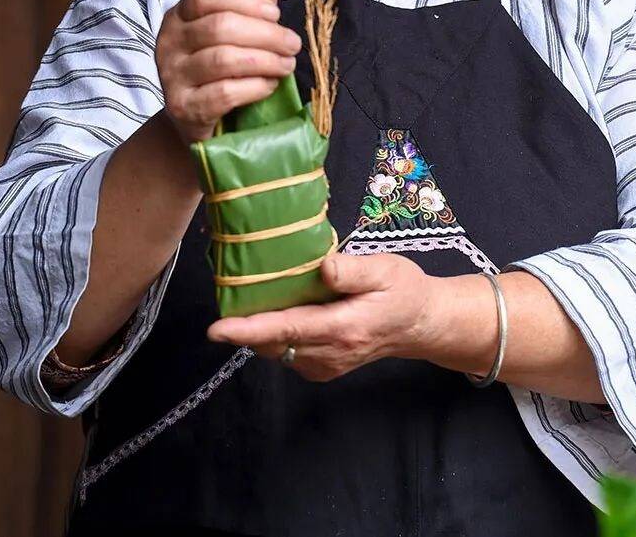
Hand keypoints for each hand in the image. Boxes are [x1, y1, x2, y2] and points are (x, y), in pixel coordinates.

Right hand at [155, 0, 302, 145]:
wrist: (192, 117)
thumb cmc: (216, 69)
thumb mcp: (228, 35)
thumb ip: (247, 8)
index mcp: (180, 15)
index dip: (245, 0)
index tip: (275, 14)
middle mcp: (170, 41)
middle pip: (220, 27)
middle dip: (266, 34)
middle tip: (293, 44)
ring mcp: (172, 75)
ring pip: (224, 60)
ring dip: (265, 61)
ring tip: (287, 65)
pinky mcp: (182, 107)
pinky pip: (224, 92)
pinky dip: (255, 87)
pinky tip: (269, 85)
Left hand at [206, 253, 437, 381]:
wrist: (419, 325)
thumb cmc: (403, 290)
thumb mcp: (386, 270)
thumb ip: (353, 270)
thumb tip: (322, 267)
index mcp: (343, 328)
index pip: (287, 329)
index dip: (248, 329)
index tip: (216, 329)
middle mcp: (329, 354)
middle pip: (273, 342)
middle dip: (245, 323)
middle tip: (232, 289)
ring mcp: (324, 366)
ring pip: (276, 349)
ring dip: (259, 327)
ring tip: (255, 293)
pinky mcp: (321, 368)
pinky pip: (286, 352)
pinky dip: (275, 333)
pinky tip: (281, 308)